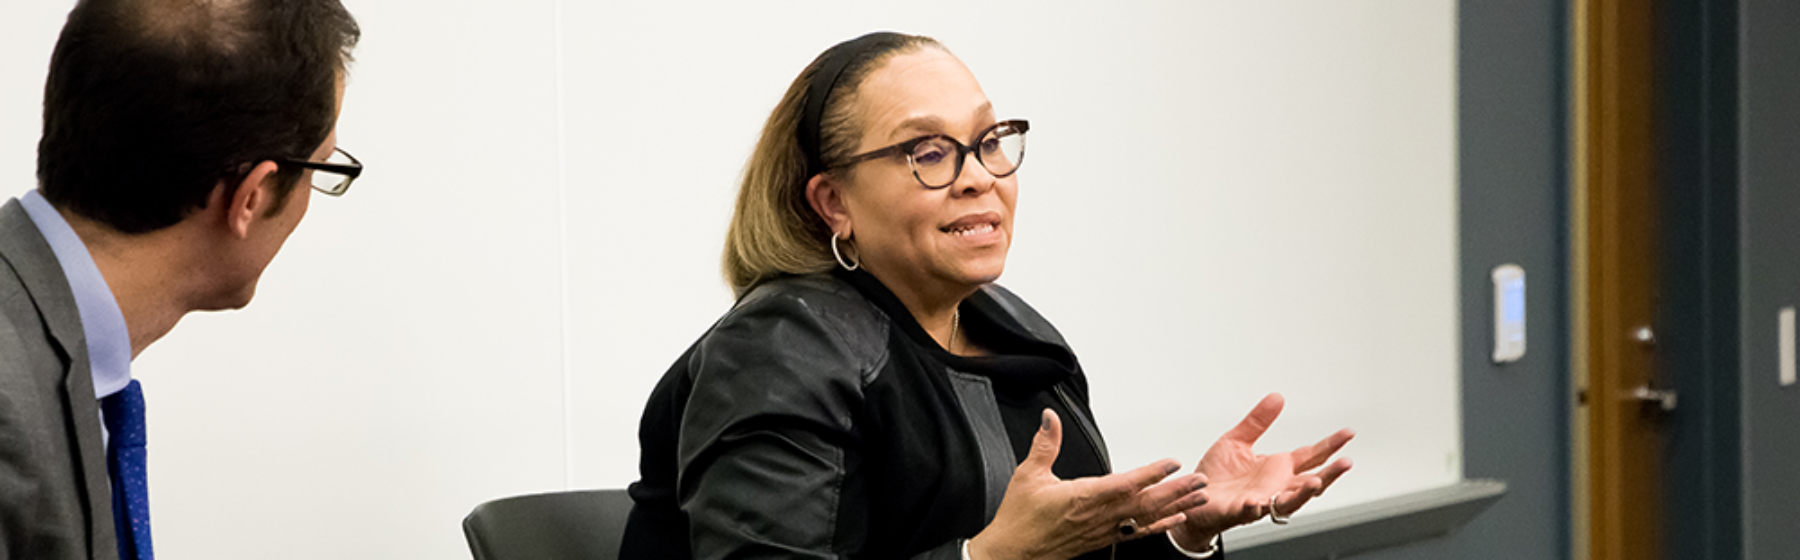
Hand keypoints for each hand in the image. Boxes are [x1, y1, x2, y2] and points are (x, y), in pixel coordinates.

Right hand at [968, 409, 1209, 559]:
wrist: (1013, 553)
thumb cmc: (1020, 520)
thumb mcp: (1028, 475)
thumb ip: (1045, 444)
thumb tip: (1051, 419)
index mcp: (1083, 497)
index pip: (1125, 483)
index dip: (1152, 473)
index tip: (1172, 462)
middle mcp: (1098, 516)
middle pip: (1145, 502)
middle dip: (1176, 491)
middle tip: (1200, 480)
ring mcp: (1103, 530)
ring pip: (1146, 518)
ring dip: (1174, 507)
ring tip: (1198, 498)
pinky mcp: (1102, 540)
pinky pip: (1136, 533)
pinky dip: (1158, 526)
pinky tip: (1174, 520)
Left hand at [1169, 393, 1353, 549]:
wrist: (1195, 498)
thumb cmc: (1217, 475)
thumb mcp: (1237, 440)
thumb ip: (1257, 421)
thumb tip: (1277, 397)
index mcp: (1277, 468)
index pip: (1311, 456)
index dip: (1330, 444)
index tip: (1348, 432)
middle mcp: (1275, 486)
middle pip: (1311, 482)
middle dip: (1330, 474)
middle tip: (1345, 462)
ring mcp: (1260, 500)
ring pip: (1289, 502)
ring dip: (1303, 494)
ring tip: (1315, 483)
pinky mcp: (1239, 511)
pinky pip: (1251, 512)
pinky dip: (1256, 508)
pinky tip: (1259, 501)